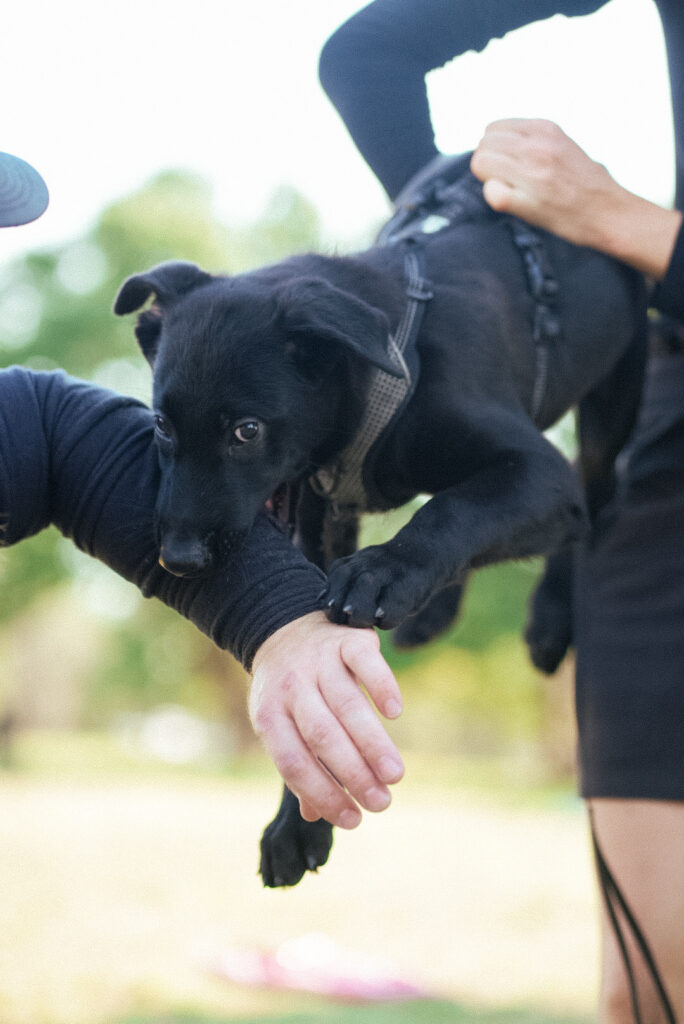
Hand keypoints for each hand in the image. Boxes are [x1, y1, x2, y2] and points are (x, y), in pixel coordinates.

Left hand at [249, 611, 403, 827]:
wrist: (287, 628)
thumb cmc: (291, 693)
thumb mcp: (282, 726)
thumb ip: (300, 766)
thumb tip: (316, 816)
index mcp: (269, 715)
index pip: (294, 762)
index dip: (323, 793)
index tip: (354, 820)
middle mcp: (291, 687)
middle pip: (322, 736)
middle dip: (353, 774)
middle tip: (382, 803)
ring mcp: (319, 661)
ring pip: (347, 705)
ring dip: (373, 743)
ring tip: (395, 775)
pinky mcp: (346, 639)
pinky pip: (364, 662)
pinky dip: (380, 685)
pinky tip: (394, 711)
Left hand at [471, 118, 680, 280]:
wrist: (610, 212)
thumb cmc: (586, 183)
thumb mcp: (563, 144)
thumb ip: (534, 139)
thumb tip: (500, 142)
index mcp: (545, 128)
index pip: (493, 128)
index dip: (495, 149)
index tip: (508, 164)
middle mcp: (538, 146)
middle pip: (483, 145)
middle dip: (488, 164)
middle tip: (506, 180)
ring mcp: (533, 173)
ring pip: (481, 164)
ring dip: (489, 179)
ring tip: (511, 190)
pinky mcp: (529, 202)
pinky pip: (491, 193)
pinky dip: (494, 198)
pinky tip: (512, 202)